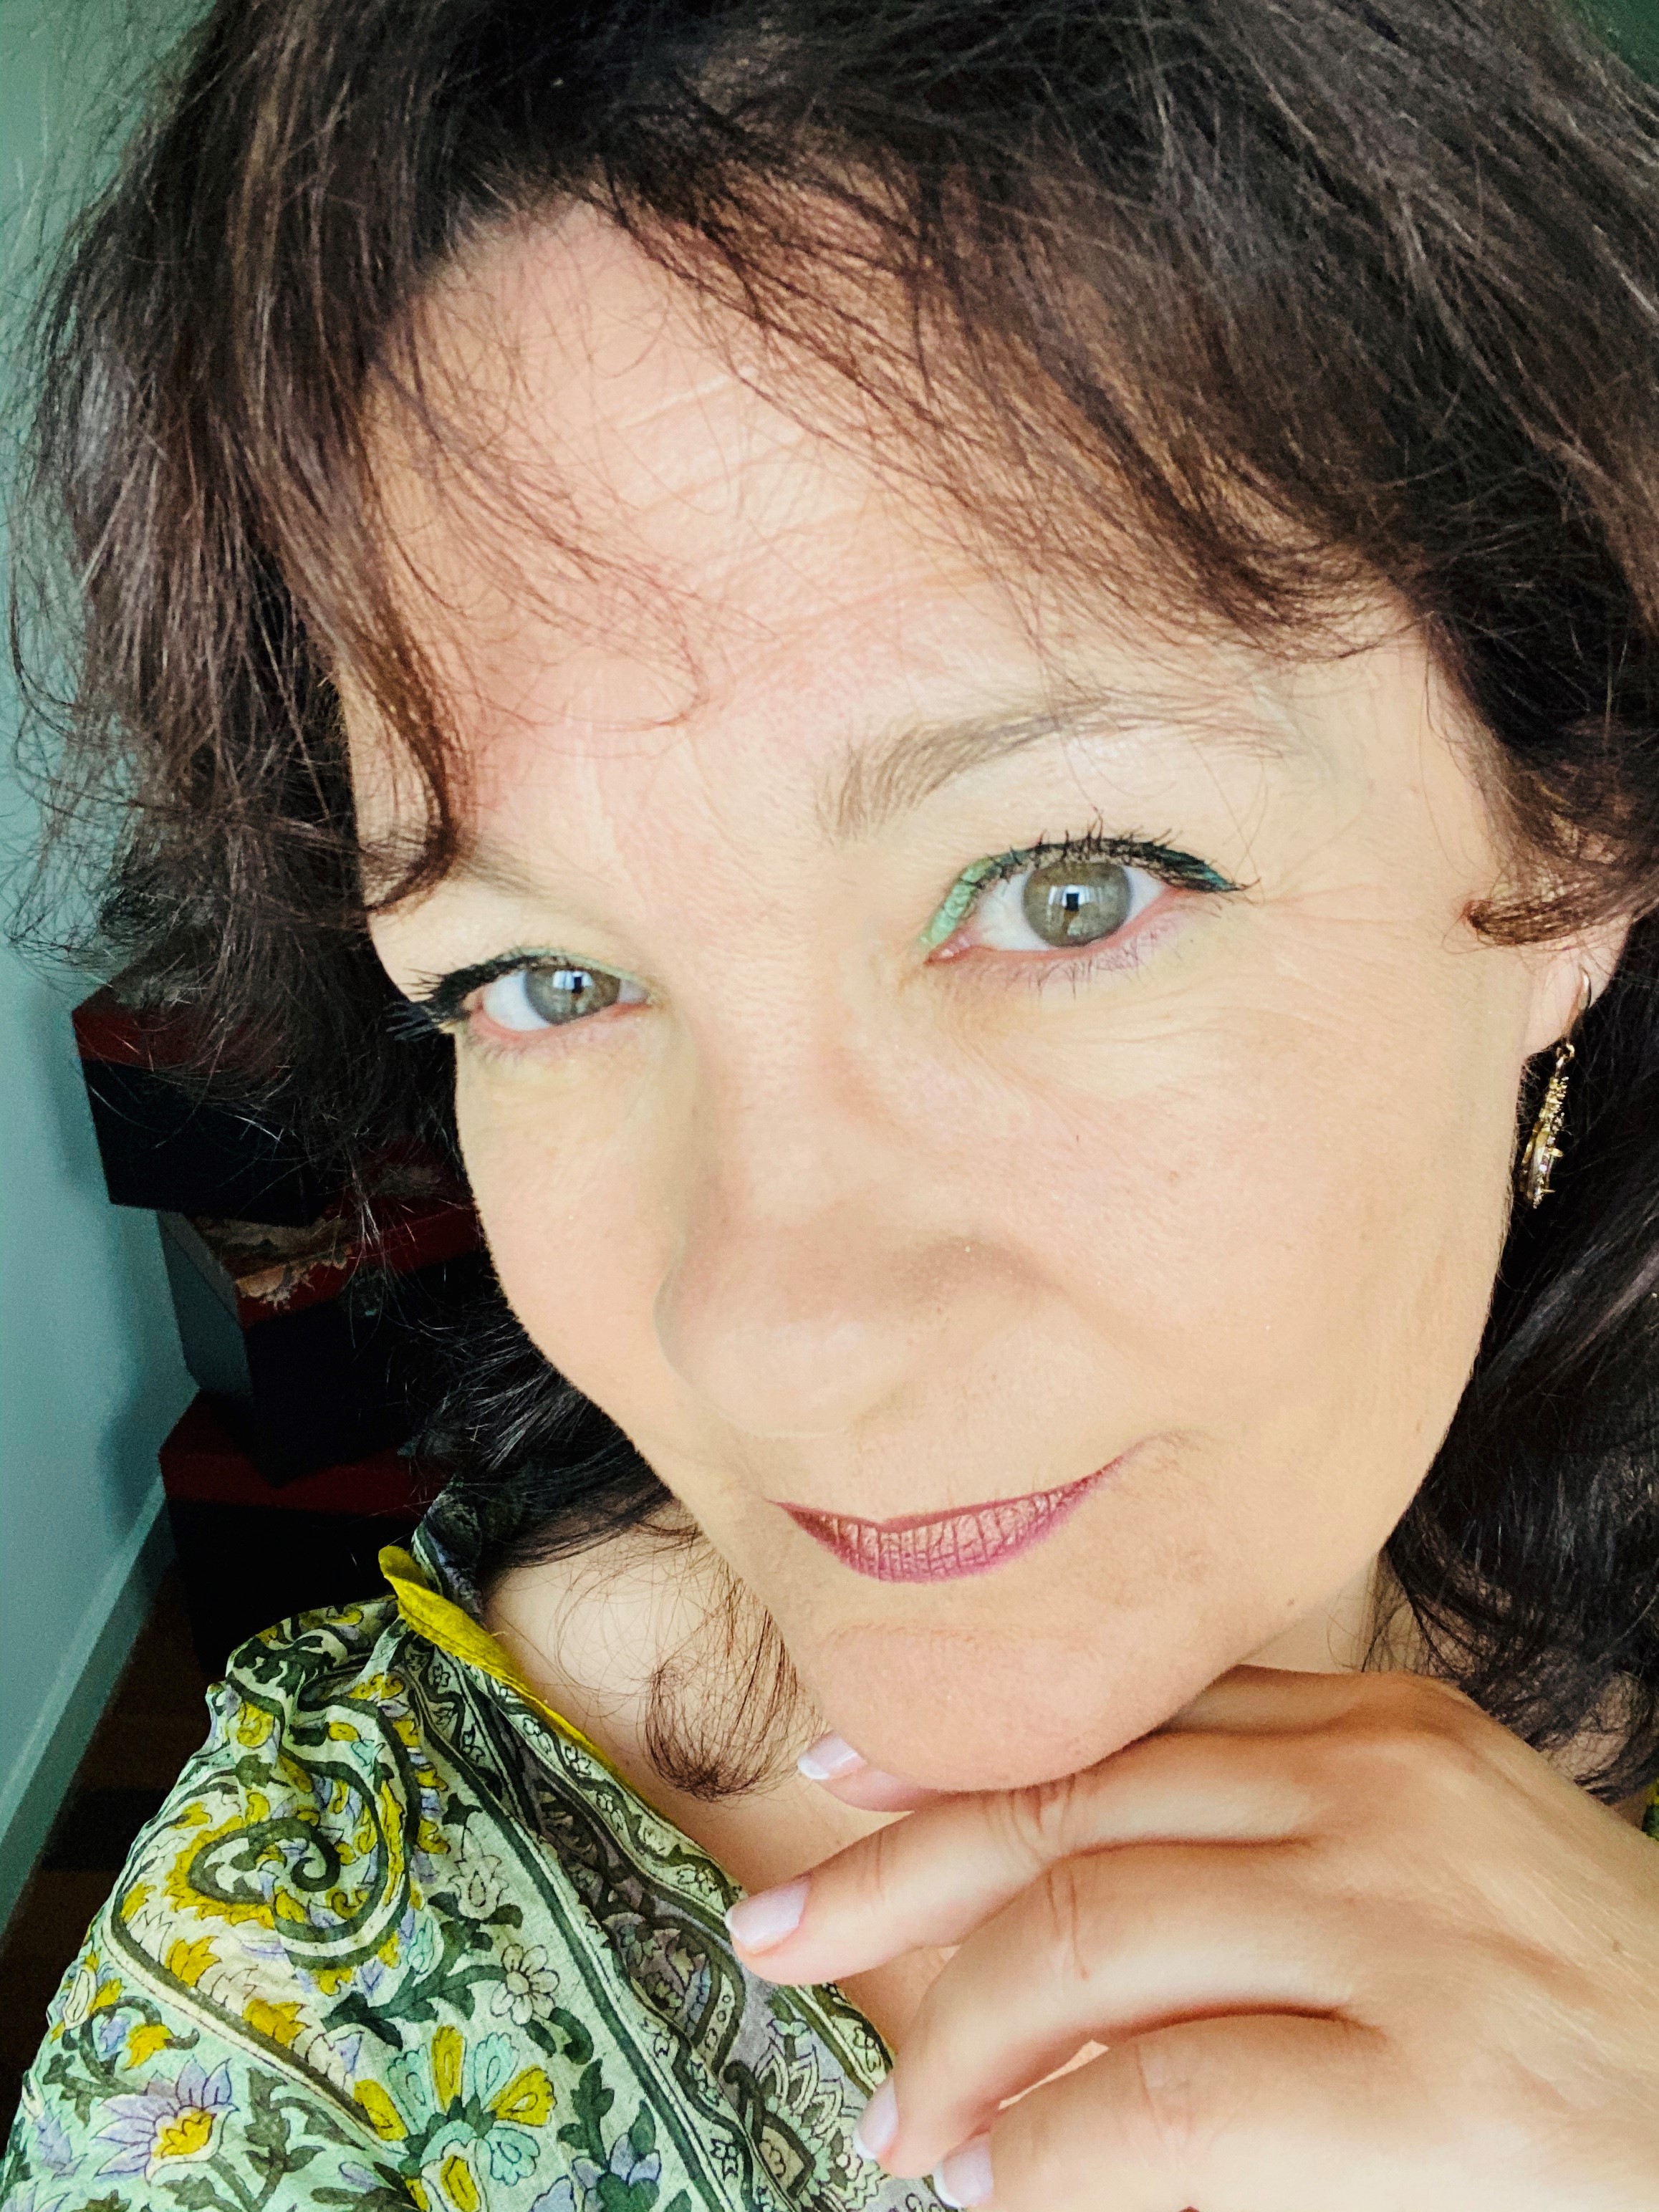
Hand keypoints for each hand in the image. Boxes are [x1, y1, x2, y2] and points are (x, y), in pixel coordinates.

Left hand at [727, 1667, 1658, 2210]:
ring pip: (1090, 1938)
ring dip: (962, 2040)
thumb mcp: (1432, 1859)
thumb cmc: (1587, 2005)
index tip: (829, 1786)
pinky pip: (1171, 2103)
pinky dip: (1058, 2148)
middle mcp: (1375, 1792)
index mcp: (1371, 1728)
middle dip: (892, 1882)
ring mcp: (1407, 1926)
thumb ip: (1259, 1840)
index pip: (1106, 1725)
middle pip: (1064, 1813)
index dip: (945, 1761)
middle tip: (781, 1942)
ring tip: (910, 2125)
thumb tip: (1050, 1895)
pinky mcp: (1437, 2085)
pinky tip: (1010, 2182)